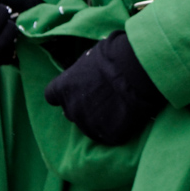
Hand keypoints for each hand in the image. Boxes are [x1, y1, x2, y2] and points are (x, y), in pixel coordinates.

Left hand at [43, 31, 166, 145]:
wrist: (137, 71)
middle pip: (72, 112)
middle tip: (104, 99)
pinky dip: (119, 128)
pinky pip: (111, 135)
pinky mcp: (108, 136)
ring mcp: (88, 124)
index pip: (52, 96)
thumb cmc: (116, 55)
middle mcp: (71, 109)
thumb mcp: (91, 56)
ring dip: (101, 120)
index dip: (65, 95)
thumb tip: (89, 68)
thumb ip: (83, 69)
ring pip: (91, 127)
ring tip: (119, 107)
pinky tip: (129, 116)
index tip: (75, 91)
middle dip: (84, 107)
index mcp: (62, 87)